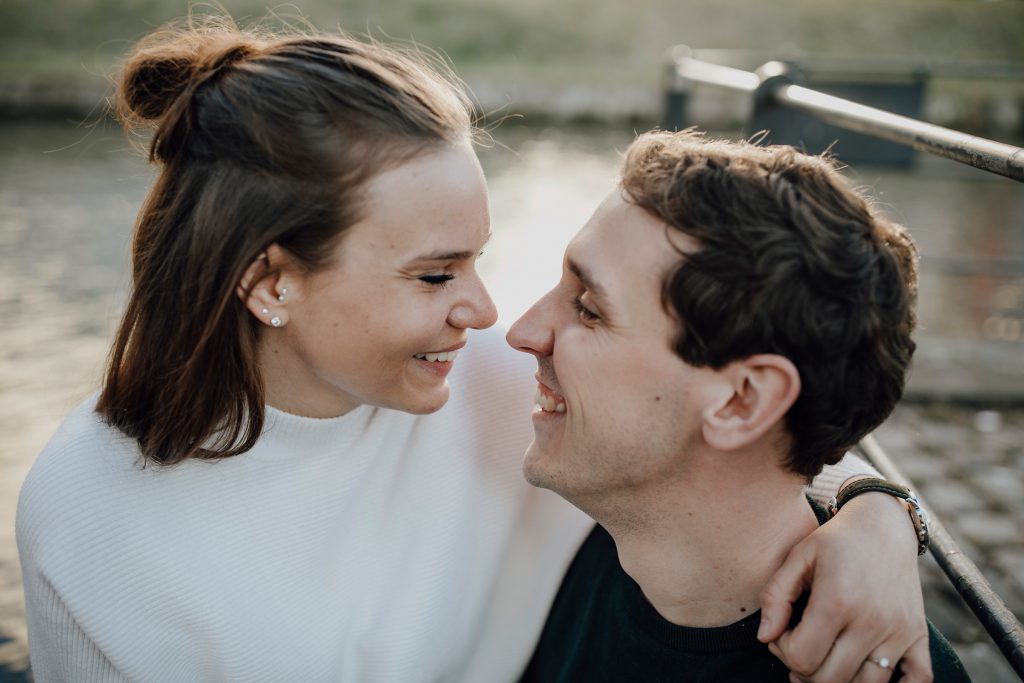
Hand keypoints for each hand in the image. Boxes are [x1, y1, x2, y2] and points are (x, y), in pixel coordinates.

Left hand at [757, 491, 932, 682]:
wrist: (884, 524)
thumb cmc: (836, 541)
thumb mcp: (798, 557)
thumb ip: (775, 596)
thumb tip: (765, 638)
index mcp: (837, 600)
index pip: (801, 658)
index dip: (782, 651)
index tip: (782, 632)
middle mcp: (871, 621)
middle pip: (829, 679)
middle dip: (803, 670)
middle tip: (800, 646)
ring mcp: (898, 632)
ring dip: (838, 680)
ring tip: (825, 657)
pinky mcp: (918, 635)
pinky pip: (918, 681)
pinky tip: (866, 672)